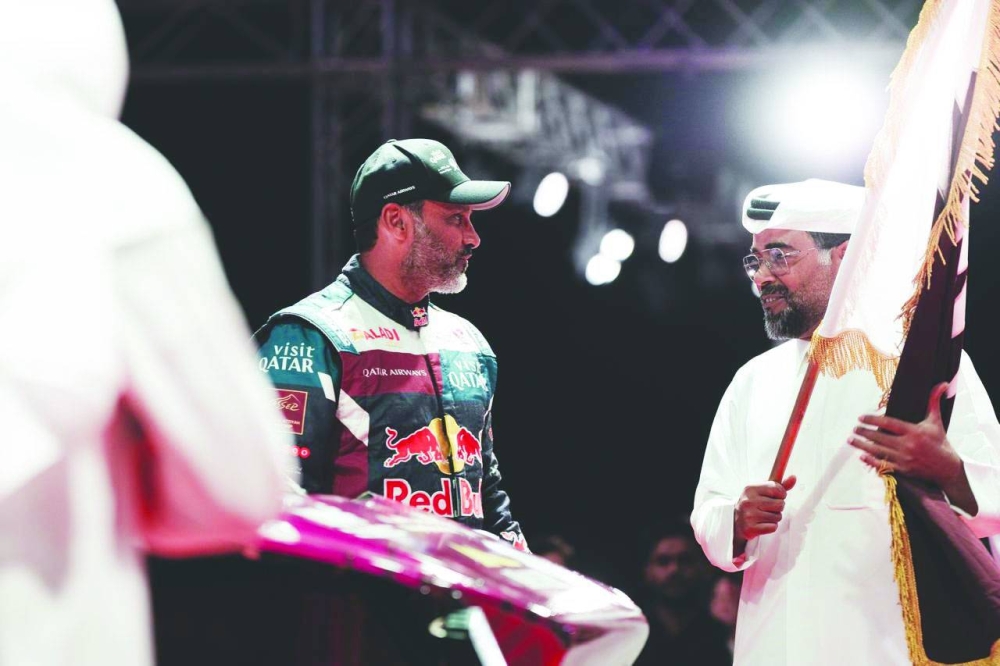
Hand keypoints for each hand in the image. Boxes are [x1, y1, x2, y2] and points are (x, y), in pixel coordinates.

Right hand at [733, 475, 795, 555]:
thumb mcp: (763, 492)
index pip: (776, 488)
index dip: (781, 494)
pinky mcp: (750, 528)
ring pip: (778, 517)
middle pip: (780, 504)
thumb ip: (779, 486)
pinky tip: (762, 524)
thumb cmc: (753, 504)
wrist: (737, 521)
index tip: (777, 497)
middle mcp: (748, 501)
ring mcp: (748, 515)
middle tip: (768, 508)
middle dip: (778, 508)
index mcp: (750, 489)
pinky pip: (773, 527)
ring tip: (764, 516)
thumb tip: (794, 478)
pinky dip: (771, 527)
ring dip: (774, 518)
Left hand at [848, 382, 976, 513]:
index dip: (872, 420)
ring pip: (877, 451)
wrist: (948, 468)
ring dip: (862, 445)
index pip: (888, 423)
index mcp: (914, 432)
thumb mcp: (936, 421)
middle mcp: (908, 445)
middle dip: (863, 432)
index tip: (860, 417)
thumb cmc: (940, 442)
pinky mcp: (903, 470)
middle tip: (854, 428)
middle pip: (879, 437)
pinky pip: (883, 465)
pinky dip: (871, 461)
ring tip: (851, 440)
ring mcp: (904, 459)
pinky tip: (861, 456)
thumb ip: (933, 402)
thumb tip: (942, 384)